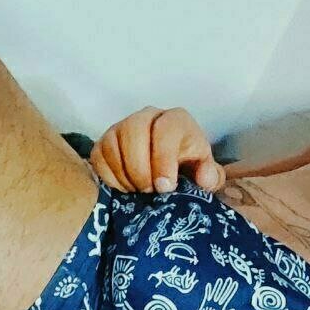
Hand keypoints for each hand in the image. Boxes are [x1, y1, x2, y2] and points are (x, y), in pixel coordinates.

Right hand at [91, 106, 225, 193]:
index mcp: (175, 120)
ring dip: (125, 175)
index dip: (163, 160)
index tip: (165, 187)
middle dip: (140, 168)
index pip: (165, 130)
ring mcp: (122, 127)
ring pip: (113, 144)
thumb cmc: (188, 169)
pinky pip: (98, 156)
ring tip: (139, 192)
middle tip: (149, 192)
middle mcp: (147, 116)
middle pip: (134, 131)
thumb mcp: (205, 174)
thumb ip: (210, 176)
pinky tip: (125, 189)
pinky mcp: (104, 142)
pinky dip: (110, 177)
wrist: (170, 170)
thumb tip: (203, 178)